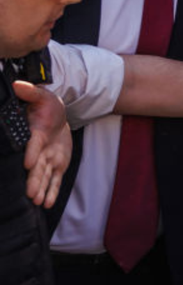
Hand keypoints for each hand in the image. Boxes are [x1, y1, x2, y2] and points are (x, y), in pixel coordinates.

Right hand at [15, 81, 70, 208]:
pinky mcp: (57, 164)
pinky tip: (47, 204)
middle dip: (33, 180)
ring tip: (36, 201)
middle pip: (37, 167)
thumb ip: (31, 92)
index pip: (33, 144)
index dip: (31, 152)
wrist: (57, 117)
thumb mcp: (43, 96)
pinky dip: (52, 191)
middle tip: (30, 193)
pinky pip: (55, 180)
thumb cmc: (47, 107)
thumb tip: (18, 84)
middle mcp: (39, 150)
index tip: (28, 162)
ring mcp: (47, 159)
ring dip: (41, 189)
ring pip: (44, 176)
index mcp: (34, 134)